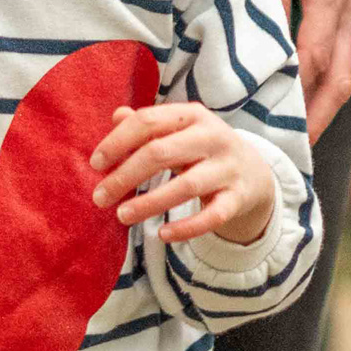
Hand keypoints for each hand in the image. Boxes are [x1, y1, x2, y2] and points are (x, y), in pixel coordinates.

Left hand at [92, 102, 279, 247]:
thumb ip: (148, 125)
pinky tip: (161, 235)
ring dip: (149, 203)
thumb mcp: (179, 131)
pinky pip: (211, 216)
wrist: (254, 172)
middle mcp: (213, 137)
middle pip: (161, 153)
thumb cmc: (202, 149)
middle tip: (99, 198)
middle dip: (125, 176)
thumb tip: (116, 116)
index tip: (95, 164)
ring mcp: (228, 168)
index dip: (117, 142)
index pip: (148, 122)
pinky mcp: (238, 198)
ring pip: (185, 186)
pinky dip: (186, 228)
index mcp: (192, 115)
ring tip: (121, 216)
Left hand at [260, 0, 350, 138]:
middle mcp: (346, 17)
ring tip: (293, 144)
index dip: (296, 85)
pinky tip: (299, 120)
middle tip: (290, 147)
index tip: (271, 111)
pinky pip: (338, 74)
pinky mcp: (345, 35)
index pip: (316, 50)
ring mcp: (349, 29)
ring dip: (321, 116)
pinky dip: (321, 101)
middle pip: (339, 79)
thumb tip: (259, 39)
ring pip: (343, 83)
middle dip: (317, 117)